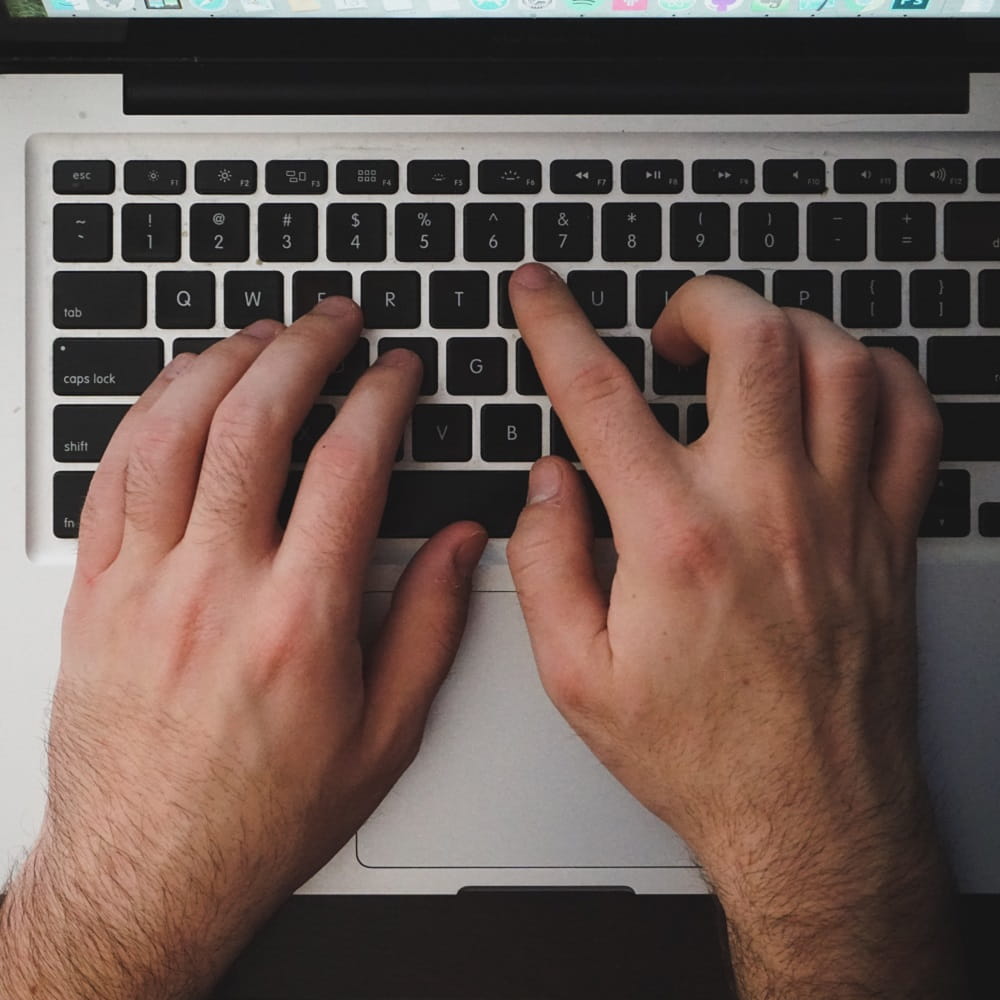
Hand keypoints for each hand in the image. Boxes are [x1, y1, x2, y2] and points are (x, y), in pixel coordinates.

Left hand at [0, 298, 485, 999]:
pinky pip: (109, 474)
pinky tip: (179, 389)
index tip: (399, 371)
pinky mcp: (94, 592)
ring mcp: (143, 584)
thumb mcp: (384, 734)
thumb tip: (460, 542)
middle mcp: (216, 589)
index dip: (383, 397)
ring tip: (261, 334)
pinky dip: (148, 412)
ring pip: (174, 431)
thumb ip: (429, 625)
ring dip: (223, 363)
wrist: (149, 869)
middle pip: (257, 423)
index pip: (349, 466)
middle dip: (304, 348)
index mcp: (299, 621)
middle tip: (334, 320)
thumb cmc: (265, 812)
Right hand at [506, 264, 963, 996]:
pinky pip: (910, 419)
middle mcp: (766, 509)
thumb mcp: (578, 677)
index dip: (556, 325)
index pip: (600, 395)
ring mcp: (841, 516)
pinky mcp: (887, 535)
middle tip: (670, 331)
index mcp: (676, 540)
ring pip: (839, 361)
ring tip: (747, 352)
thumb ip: (546, 564)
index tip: (540, 292)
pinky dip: (874, 377)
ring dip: (786, 328)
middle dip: (699, 303)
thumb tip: (546, 486)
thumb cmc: (700, 752)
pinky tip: (834, 389)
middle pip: (751, 340)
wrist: (810, 816)